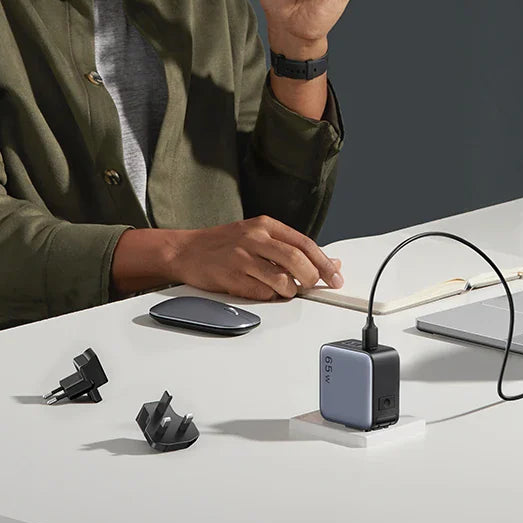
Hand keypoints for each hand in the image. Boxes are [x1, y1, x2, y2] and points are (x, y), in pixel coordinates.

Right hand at [169, 215, 343, 301]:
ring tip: (285, 289)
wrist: (186, 250)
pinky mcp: (232, 277)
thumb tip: (328, 261)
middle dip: (312, 278)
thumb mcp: (257, 235)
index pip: (304, 243)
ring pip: (281, 280)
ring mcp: (242, 258)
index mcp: (265, 224)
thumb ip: (290, 247)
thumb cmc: (224, 244)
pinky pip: (262, 294)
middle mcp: (254, 238)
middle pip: (296, 260)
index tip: (336, 276)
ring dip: (290, 290)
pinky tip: (263, 290)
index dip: (324, 262)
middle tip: (314, 286)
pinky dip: (269, 297)